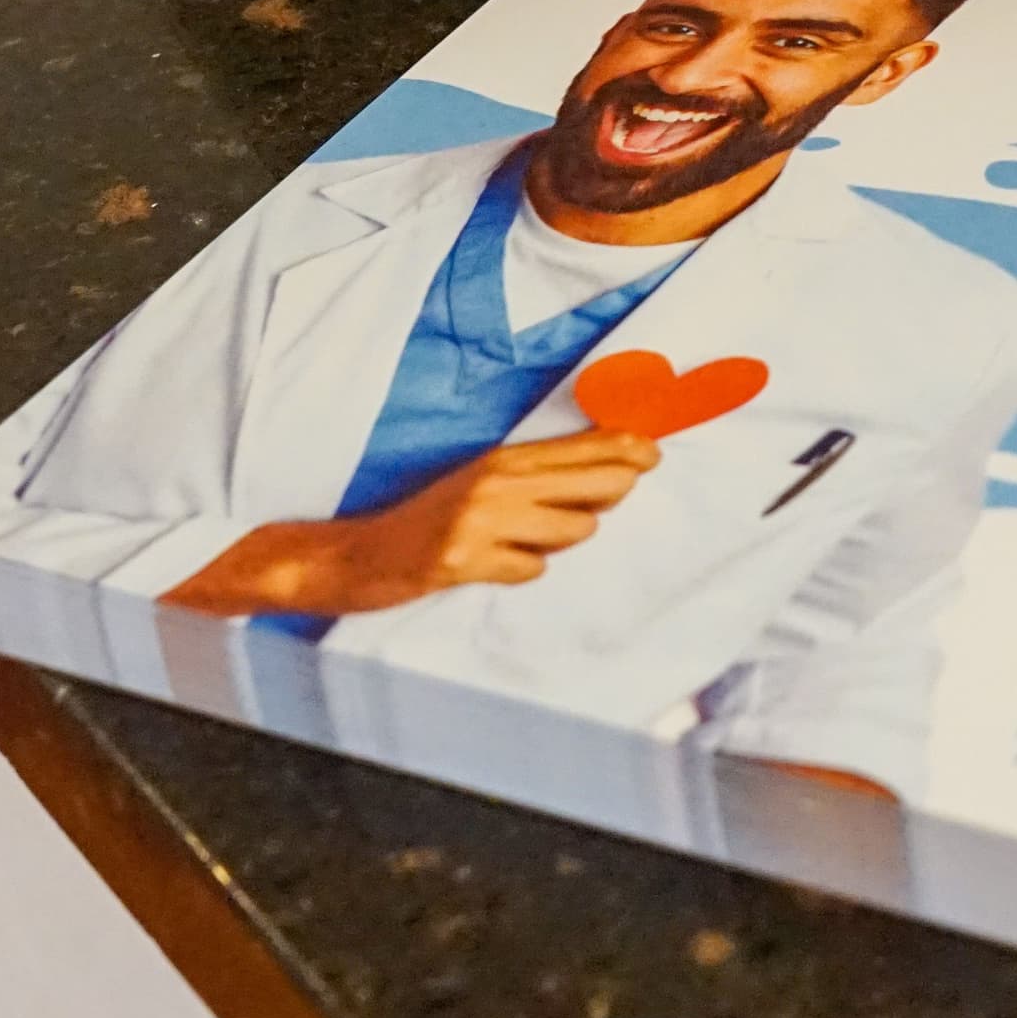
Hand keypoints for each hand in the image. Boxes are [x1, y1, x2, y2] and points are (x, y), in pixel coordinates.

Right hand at [163, 430, 660, 618]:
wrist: (360, 555)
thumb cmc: (430, 519)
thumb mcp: (481, 483)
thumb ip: (538, 479)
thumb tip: (613, 476)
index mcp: (500, 459)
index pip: (577, 448)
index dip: (622, 447)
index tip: (655, 449)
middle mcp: (494, 483)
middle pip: (589, 481)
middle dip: (613, 489)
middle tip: (622, 491)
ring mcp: (480, 521)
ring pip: (572, 529)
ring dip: (561, 541)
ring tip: (525, 541)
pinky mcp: (464, 561)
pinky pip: (530, 569)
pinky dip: (522, 570)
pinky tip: (496, 566)